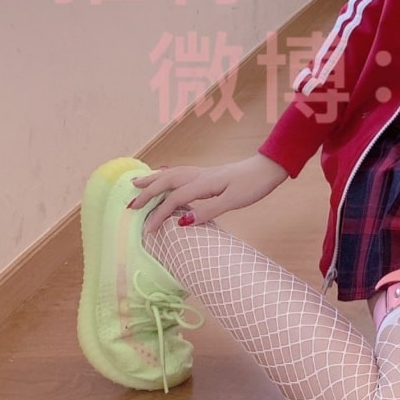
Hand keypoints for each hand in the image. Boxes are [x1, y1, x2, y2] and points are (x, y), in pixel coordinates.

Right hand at [131, 153, 289, 234]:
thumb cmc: (254, 184)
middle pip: (167, 181)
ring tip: (137, 183)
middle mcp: (200, 176)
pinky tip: (165, 178)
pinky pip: (181, 174)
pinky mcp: (209, 174)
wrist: (269, 168)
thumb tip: (181, 221)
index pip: (174, 199)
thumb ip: (208, 210)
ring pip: (172, 174)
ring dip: (154, 180)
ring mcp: (204, 173)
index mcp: (203, 183)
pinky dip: (167, 176)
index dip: (159, 215)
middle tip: (130, 205)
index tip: (147, 231)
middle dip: (147, 193)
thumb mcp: (233, 200)